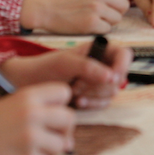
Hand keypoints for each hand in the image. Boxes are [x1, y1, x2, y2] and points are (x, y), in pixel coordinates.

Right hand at [0, 84, 74, 154]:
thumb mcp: (8, 106)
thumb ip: (37, 112)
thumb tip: (68, 136)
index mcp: (27, 96)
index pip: (64, 92)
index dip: (61, 104)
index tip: (52, 113)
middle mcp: (33, 114)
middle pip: (69, 118)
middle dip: (62, 129)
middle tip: (47, 135)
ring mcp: (32, 138)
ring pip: (62, 143)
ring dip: (50, 148)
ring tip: (27, 147)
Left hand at [1, 42, 132, 108]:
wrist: (29, 84)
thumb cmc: (46, 67)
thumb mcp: (65, 62)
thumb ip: (89, 67)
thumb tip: (112, 77)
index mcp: (98, 50)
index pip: (124, 54)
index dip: (122, 65)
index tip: (112, 77)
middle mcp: (101, 65)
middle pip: (120, 77)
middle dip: (100, 84)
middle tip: (79, 85)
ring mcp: (98, 82)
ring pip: (113, 92)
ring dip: (95, 95)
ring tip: (74, 93)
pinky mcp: (93, 97)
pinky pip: (103, 103)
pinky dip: (92, 104)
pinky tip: (77, 102)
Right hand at [20, 0, 130, 32]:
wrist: (45, 8)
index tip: (110, 2)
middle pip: (124, 5)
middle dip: (116, 11)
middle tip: (103, 14)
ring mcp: (96, 9)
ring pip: (117, 19)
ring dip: (108, 22)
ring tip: (93, 19)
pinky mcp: (91, 24)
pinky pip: (107, 30)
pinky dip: (99, 30)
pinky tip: (88, 25)